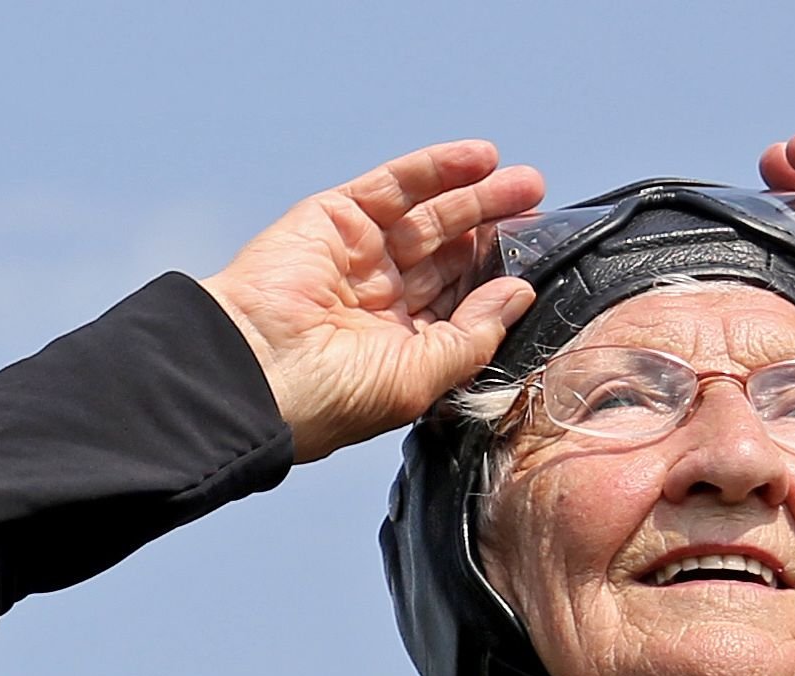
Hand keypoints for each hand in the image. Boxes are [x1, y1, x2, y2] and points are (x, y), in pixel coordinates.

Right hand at [201, 142, 543, 463]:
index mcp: (396, 346)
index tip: (537, 266)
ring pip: (428, 216)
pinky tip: (481, 159)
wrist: (257, 371)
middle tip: (537, 212)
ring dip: (477, 196)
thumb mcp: (421, 377)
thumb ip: (473, 335)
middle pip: (448, 256)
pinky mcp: (335, 218)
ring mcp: (357, 256)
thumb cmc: (329, 397)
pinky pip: (394, 186)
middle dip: (493, 234)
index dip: (496, 282)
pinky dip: (437, 168)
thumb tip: (518, 294)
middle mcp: (378, 300)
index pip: (458, 305)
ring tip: (525, 185)